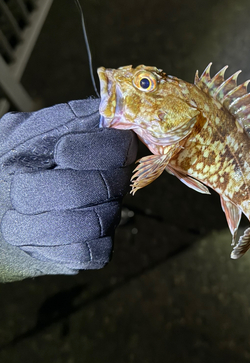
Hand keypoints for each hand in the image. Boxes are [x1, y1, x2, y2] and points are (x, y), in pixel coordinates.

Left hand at [0, 99, 135, 281]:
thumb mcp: (16, 137)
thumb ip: (56, 121)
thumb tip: (99, 112)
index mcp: (94, 149)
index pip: (120, 146)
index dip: (90, 151)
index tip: (59, 154)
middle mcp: (107, 182)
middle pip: (105, 186)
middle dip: (48, 189)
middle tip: (20, 187)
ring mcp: (103, 217)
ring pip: (95, 221)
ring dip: (40, 220)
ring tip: (17, 215)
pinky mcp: (93, 250)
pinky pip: (88, 250)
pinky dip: (51, 246)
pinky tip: (34, 238)